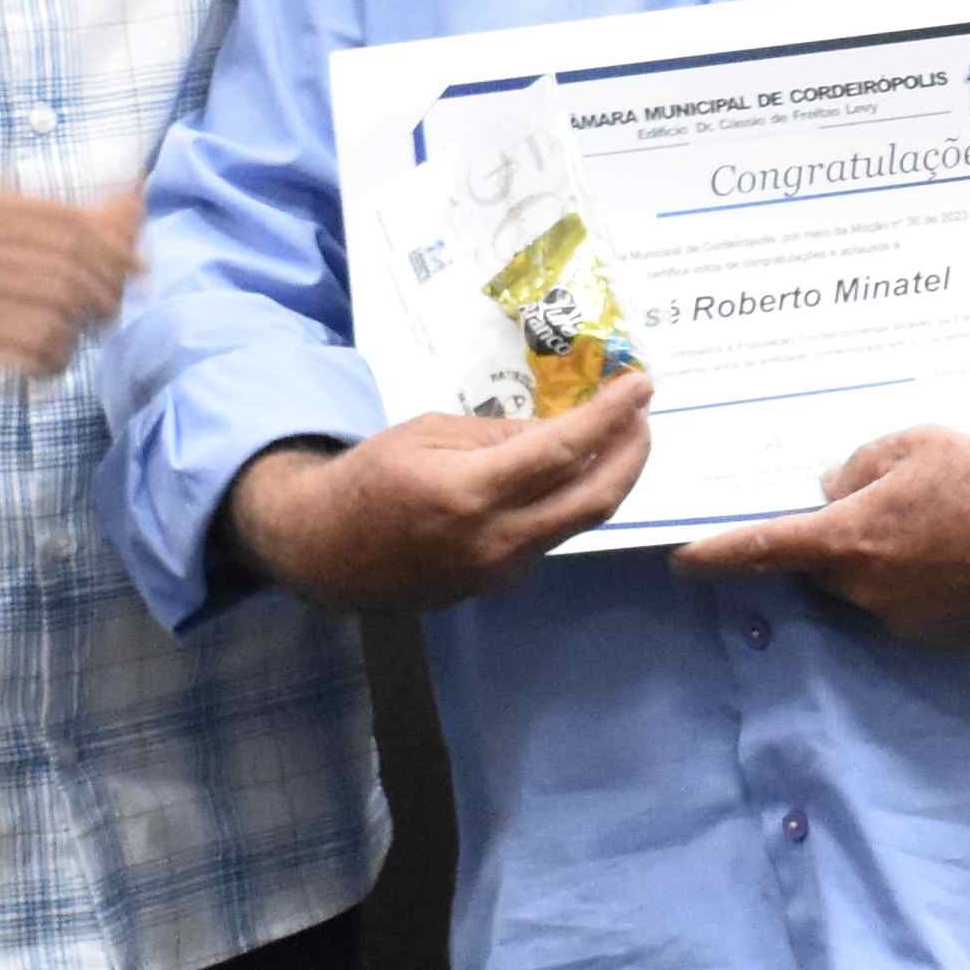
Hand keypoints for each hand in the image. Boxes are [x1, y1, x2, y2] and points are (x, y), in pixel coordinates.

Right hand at [0, 185, 143, 429]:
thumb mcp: (10, 247)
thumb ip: (75, 223)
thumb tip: (137, 193)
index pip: (69, 222)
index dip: (116, 248)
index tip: (138, 273)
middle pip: (67, 266)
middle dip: (103, 294)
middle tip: (110, 316)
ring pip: (53, 311)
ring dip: (75, 334)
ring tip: (71, 343)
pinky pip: (27, 349)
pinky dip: (50, 362)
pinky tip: (47, 366)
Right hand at [224, 377, 656, 613]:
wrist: (325, 551)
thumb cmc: (370, 476)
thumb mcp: (428, 432)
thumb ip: (500, 433)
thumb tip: (564, 428)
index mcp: (470, 492)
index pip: (564, 452)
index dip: (611, 418)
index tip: (641, 386)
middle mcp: (495, 539)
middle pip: (594, 499)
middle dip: (633, 454)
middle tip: (644, 416)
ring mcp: (501, 570)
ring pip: (578, 521)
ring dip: (609, 478)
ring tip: (620, 438)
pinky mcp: (499, 584)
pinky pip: (550, 536)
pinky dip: (571, 500)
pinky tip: (574, 473)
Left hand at [674, 418, 969, 649]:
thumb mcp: (914, 445)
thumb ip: (856, 468)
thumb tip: (832, 493)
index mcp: (852, 538)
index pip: (764, 549)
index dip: (715, 556)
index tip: (678, 561)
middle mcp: (867, 591)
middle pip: (820, 568)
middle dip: (835, 541)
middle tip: (882, 506)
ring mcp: (902, 621)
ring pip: (864, 587)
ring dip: (879, 561)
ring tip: (936, 527)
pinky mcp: (936, 638)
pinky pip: (902, 607)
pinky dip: (916, 582)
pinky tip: (959, 554)